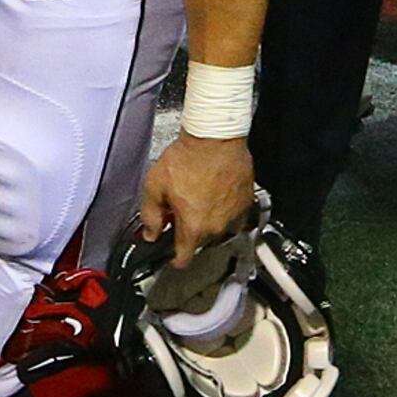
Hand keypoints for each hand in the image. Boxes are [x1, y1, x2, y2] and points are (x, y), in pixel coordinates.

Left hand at [139, 129, 254, 266]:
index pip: (184, 259)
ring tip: (198, 198)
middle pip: (200, 242)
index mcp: (194, 227)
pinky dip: (222, 209)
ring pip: (217, 229)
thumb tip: (150, 233)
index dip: (174, 259)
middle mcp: (217, 227)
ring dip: (207, 221)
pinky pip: (232, 215)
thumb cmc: (189, 158)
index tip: (171, 255)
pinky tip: (213, 193)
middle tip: (180, 210)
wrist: (216, 137)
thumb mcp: (155, 186)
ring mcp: (235, 215)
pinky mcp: (246, 202)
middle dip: (188, 231)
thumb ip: (150, 216)